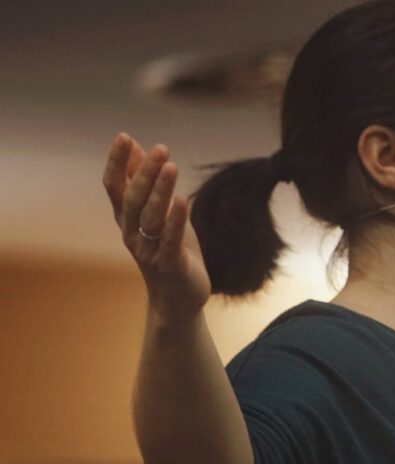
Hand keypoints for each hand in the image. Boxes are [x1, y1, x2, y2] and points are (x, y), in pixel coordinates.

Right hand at [103, 133, 210, 321]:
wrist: (178, 298)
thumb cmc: (168, 249)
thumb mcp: (156, 212)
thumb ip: (141, 181)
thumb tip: (133, 145)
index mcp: (127, 219)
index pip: (115, 186)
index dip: (116, 162)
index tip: (123, 136)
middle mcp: (132, 233)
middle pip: (133, 199)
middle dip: (144, 173)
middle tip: (160, 149)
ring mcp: (149, 250)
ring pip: (150, 217)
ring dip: (160, 190)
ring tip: (170, 166)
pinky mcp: (170, 264)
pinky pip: (170, 239)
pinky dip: (175, 219)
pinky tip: (181, 200)